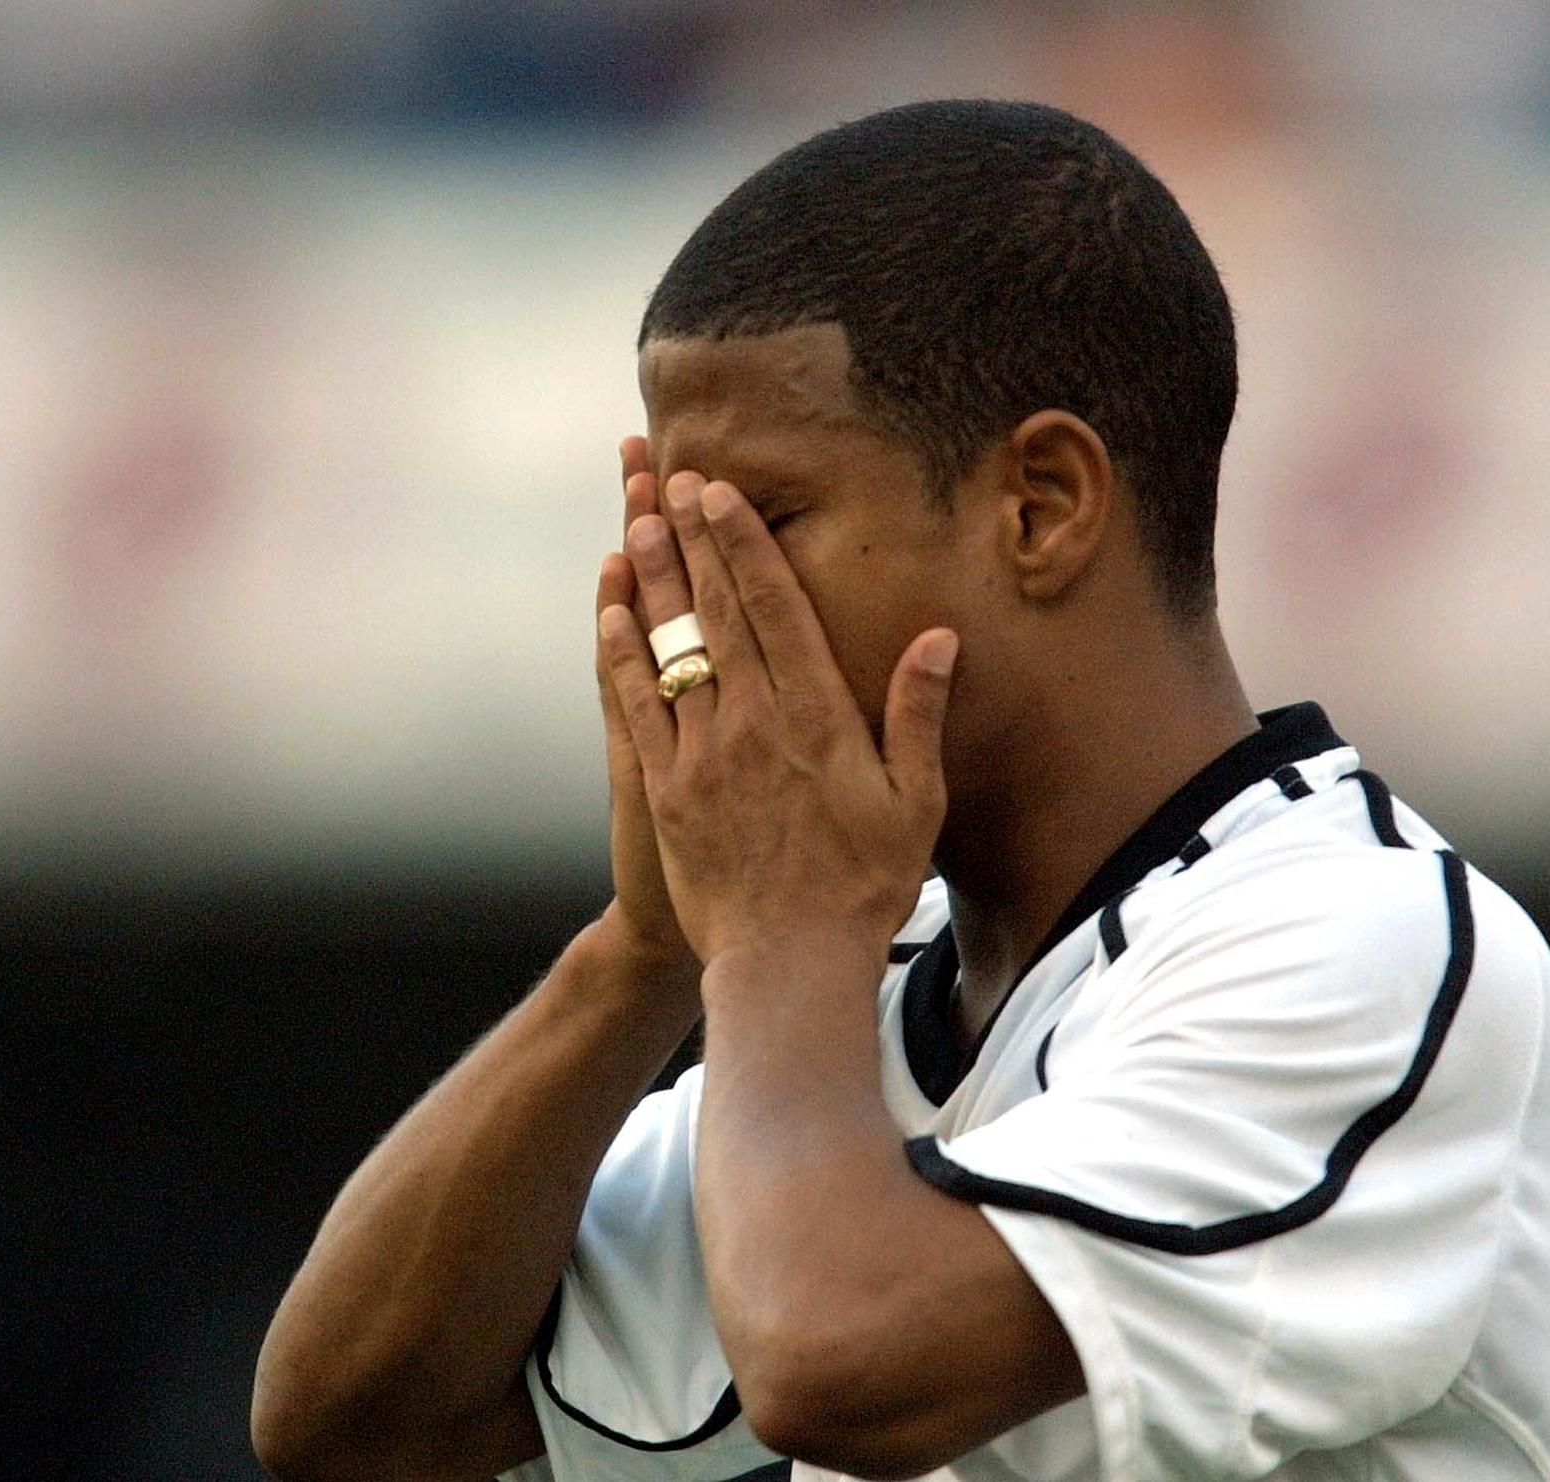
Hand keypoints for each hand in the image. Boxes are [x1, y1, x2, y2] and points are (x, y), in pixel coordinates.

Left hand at [597, 471, 957, 967]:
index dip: (742, 543)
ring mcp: (700, 753)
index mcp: (815, 716)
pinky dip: (621, 654)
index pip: (772, 607)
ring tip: (638, 523)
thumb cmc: (864, 889)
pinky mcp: (664, 789)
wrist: (788, 965)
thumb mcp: (915, 803)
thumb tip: (938, 637)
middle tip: (672, 482)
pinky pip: (635, 706)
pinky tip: (610, 613)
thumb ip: (919, 715)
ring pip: (670, 647)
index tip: (720, 491)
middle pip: (715, 611)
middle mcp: (751, 722)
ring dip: (652, 580)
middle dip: (693, 541)